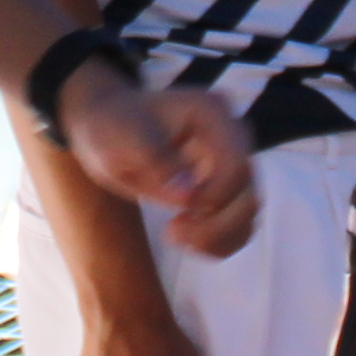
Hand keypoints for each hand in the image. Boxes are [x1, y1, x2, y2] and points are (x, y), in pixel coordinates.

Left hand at [67, 63, 261, 259]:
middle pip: (249, 192)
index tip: (177, 212)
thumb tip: (189, 197)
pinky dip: (220, 241)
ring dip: (218, 236)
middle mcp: (231, 136)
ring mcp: (231, 162)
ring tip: (176, 236)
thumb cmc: (112, 126)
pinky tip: (189, 241)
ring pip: (249, 213)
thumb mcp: (122, 140)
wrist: (107, 126)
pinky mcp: (226, 186)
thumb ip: (155, 162)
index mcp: (212, 114)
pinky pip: (240, 223)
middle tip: (172, 233)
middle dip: (215, 224)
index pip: (237, 165)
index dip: (214, 198)